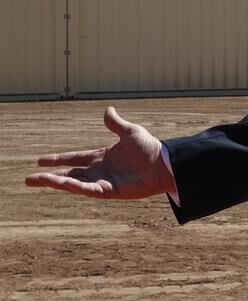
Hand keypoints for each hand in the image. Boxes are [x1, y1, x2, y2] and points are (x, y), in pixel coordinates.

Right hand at [25, 107, 174, 198]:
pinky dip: (75, 187)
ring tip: (37, 180)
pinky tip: (62, 184)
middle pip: (69, 174)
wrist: (165, 163)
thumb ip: (115, 123)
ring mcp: (104, 181)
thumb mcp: (130, 131)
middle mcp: (100, 170)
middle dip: (49, 177)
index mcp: (102, 156)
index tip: (40, 160)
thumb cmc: (151, 148)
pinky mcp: (111, 190)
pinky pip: (89, 189)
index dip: (58, 160)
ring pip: (74, 183)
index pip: (75, 158)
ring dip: (56, 182)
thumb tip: (107, 110)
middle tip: (28, 179)